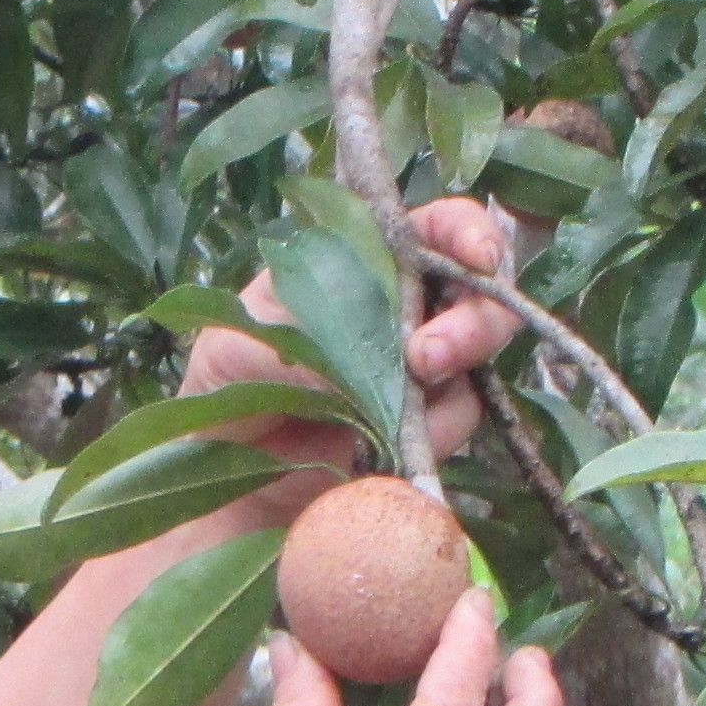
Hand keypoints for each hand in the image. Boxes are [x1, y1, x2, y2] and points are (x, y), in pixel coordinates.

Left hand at [178, 197, 527, 479]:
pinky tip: (391, 436)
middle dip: (476, 314)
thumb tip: (375, 342)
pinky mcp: (424, 427)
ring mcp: (418, 370)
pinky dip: (435, 425)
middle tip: (432, 351)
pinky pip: (456, 418)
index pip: (433, 230)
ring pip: (479, 356)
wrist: (225, 474)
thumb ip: (309, 331)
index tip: (478, 255)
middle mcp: (402, 310)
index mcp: (362, 264)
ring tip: (417, 380)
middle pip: (479, 292)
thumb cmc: (227, 384)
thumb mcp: (243, 340)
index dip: (467, 232)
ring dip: (459, 364)